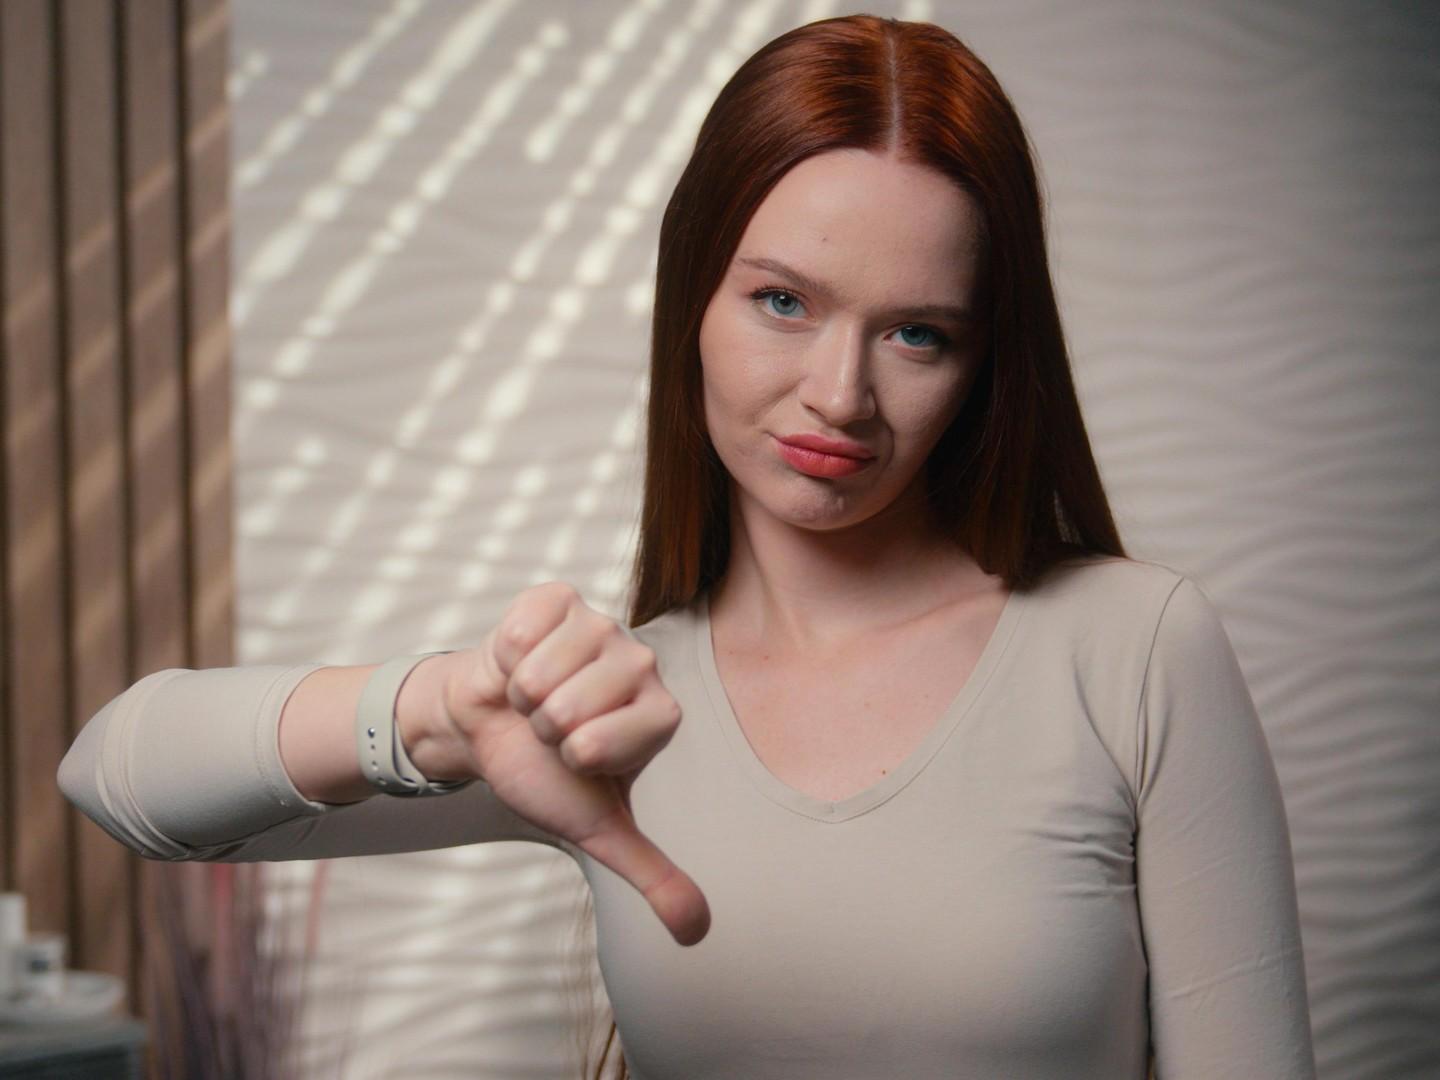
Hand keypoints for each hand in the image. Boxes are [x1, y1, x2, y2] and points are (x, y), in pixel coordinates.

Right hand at [440, 581, 709, 945]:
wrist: (488, 727)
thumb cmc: (545, 773)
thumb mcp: (598, 830)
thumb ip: (653, 875)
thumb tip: (698, 932)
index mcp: (660, 715)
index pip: (601, 740)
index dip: (573, 754)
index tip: (576, 755)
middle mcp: (641, 663)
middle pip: (570, 705)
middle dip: (544, 725)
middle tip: (549, 725)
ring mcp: (602, 625)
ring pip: (545, 669)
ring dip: (523, 691)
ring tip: (533, 696)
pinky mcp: (559, 598)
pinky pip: (525, 628)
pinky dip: (507, 652)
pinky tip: (519, 660)